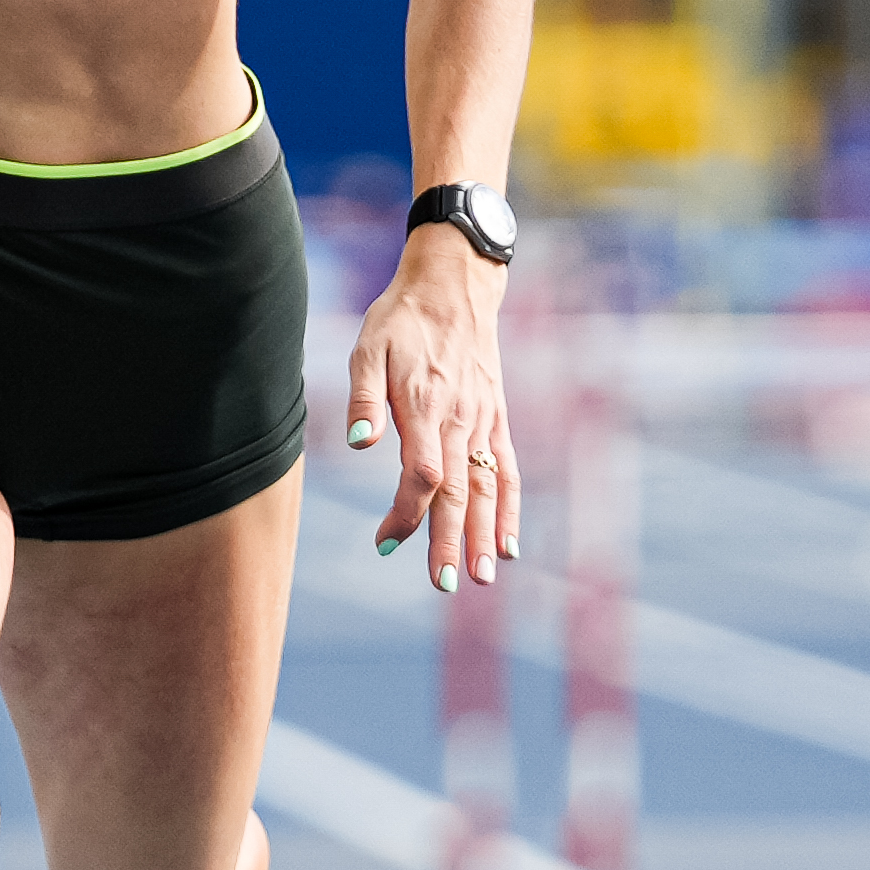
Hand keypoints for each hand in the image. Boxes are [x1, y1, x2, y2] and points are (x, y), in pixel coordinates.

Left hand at [347, 232, 519, 589]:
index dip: (405, 514)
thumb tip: (360, 442)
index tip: (385, 543)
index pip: (422, 475)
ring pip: (486, 487)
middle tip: (444, 583)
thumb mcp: (368, 347)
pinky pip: (508, 469)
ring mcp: (483, 420)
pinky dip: (509, 508)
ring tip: (480, 577)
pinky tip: (507, 543)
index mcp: (426, 406)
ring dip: (483, 533)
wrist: (454, 285)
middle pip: (457, 491)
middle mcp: (460, 419)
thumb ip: (365, 398)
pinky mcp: (497, 417)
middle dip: (451, 540)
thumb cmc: (402, 319)